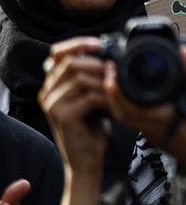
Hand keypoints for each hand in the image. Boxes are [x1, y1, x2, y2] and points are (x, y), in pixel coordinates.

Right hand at [39, 38, 109, 175]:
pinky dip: (107, 97)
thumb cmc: (92, 129)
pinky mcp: (62, 116)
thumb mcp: (92, 99)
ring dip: (104, 80)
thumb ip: (92, 79)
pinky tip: (116, 103)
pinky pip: (88, 97)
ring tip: (119, 88)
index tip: (100, 44)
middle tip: (117, 70)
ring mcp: (52, 104)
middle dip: (97, 63)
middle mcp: (47, 92)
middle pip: (70, 62)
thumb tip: (109, 56)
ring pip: (79, 77)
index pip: (57, 54)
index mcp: (53, 85)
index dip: (78, 44)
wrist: (86, 161)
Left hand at [103, 47, 185, 185]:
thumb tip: (185, 53)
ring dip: (116, 100)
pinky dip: (126, 107)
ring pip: (124, 117)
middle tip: (110, 71)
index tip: (113, 70)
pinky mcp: (154, 136)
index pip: (127, 107)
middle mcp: (150, 129)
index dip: (115, 89)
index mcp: (160, 120)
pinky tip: (133, 95)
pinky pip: (133, 121)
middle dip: (110, 92)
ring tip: (118, 79)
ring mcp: (150, 135)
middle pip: (118, 112)